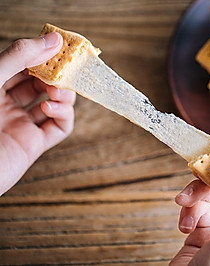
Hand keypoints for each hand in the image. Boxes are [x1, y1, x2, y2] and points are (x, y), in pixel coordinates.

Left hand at [0, 32, 75, 194]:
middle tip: (65, 68)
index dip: (41, 54)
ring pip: (54, 103)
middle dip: (55, 74)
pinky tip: (52, 108)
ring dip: (63, 94)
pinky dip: (63, 115)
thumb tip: (53, 39)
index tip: (59, 46)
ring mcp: (20, 125)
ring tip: (58, 89)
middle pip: (40, 83)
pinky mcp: (34, 144)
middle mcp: (5, 105)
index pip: (22, 65)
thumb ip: (20, 57)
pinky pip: (59, 127)